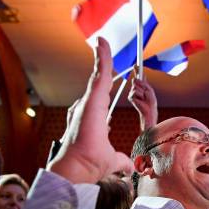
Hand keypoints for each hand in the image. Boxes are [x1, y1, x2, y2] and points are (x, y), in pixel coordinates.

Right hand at [48, 37, 133, 183]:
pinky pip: (99, 75)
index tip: (106, 69)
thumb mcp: (113, 160)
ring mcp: (88, 103)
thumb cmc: (91, 165)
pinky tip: (102, 45)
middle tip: (102, 43)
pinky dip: (101, 60)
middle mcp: (88, 107)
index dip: (104, 79)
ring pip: (98, 74)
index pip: (101, 92)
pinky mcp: (91, 101)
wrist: (79, 168)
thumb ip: (122, 162)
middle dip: (102, 62)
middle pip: (98, 80)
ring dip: (101, 56)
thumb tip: (129, 167)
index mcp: (94, 116)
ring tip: (102, 40)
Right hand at [128, 73, 157, 131]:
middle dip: (142, 84)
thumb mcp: (149, 90)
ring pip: (136, 86)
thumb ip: (144, 83)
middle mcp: (135, 88)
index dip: (136, 71)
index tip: (135, 65)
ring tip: (144, 97)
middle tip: (146, 92)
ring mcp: (132, 92)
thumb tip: (138, 77)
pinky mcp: (130, 97)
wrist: (149, 110)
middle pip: (136, 80)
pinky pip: (135, 91)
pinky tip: (141, 100)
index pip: (138, 77)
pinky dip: (140, 95)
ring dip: (142, 91)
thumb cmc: (150, 101)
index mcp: (141, 86)